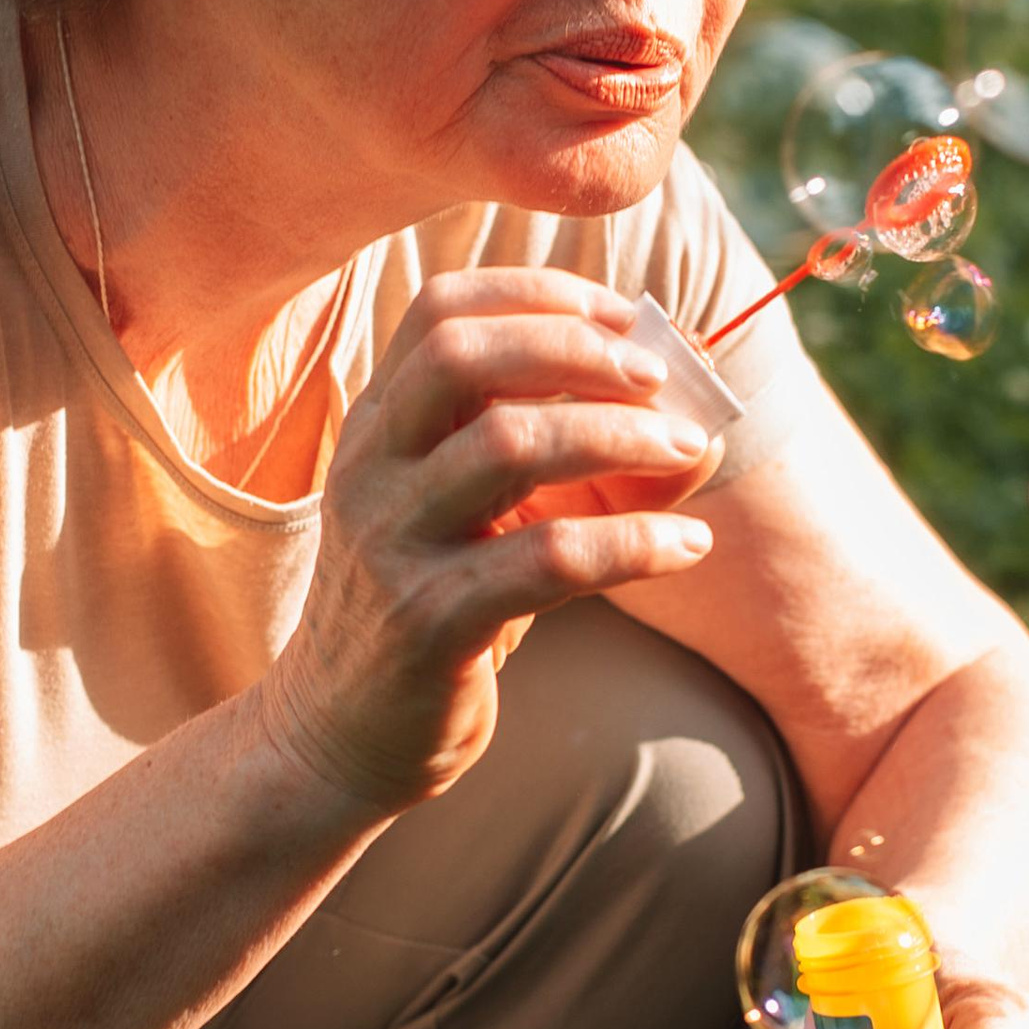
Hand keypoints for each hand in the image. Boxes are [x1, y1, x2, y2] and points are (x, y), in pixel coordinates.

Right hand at [259, 267, 720, 816]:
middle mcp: (371, 469)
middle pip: (463, 356)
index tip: (625, 317)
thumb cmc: (427, 607)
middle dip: (577, 349)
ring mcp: (392, 543)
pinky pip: (547, 560)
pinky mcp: (428, 621)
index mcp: (377, 426)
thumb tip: (692, 422)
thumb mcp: (467, 516)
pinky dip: (633, 541)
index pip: (441, 309)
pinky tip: (685, 545)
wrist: (336, 734)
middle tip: (658, 376)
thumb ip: (548, 455)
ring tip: (690, 451)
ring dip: (619, 435)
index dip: (541, 294)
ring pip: (509, 444)